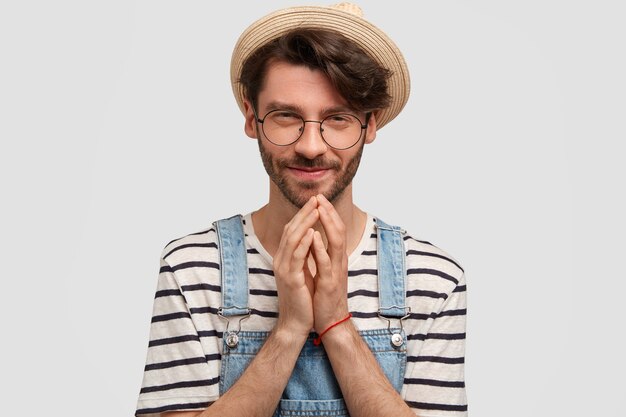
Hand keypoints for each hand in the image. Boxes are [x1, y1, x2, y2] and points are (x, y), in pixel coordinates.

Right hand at [273, 196, 318, 337]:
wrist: (295, 323)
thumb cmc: (301, 298)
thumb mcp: (301, 272)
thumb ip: (302, 255)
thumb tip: (309, 238)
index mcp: (284, 258)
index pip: (291, 230)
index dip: (302, 215)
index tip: (315, 202)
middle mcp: (281, 260)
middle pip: (290, 230)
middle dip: (304, 213)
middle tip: (316, 198)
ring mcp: (284, 269)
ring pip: (292, 240)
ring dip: (305, 223)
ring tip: (316, 209)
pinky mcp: (291, 279)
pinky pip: (297, 257)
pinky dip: (304, 243)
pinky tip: (311, 232)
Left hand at [310, 194, 349, 332]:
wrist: (329, 322)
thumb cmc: (324, 297)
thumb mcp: (322, 271)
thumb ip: (319, 254)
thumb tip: (313, 236)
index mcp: (336, 258)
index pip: (335, 230)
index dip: (328, 213)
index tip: (318, 198)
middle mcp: (339, 262)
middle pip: (338, 231)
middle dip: (329, 212)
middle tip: (320, 196)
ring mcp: (336, 272)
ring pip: (335, 243)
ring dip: (328, 224)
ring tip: (320, 209)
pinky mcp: (330, 283)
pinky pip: (326, 263)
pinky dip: (320, 248)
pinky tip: (314, 236)